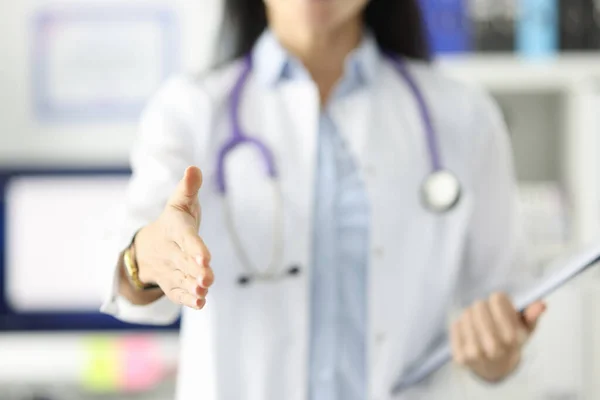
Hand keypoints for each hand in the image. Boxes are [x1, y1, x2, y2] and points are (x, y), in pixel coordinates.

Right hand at [134, 166, 213, 309]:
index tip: (205, 256)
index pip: (185, 237)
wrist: (149, 245)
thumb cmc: (174, 220)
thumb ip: (189, 187)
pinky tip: (199, 303)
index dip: (194, 246)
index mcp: (174, 228)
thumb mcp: (180, 202)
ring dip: (192, 286)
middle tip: (207, 278)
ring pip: (181, 279)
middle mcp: (170, 250)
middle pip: (183, 261)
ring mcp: (169, 268)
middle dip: (195, 270)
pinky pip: (176, 293)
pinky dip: (186, 300)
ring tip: (204, 291)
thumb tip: (194, 168)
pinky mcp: (170, 283)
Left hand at [450, 292, 545, 382]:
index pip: (497, 299)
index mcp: (513, 338)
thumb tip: (541, 304)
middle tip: (488, 313)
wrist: (496, 368)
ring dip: (472, 315)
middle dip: (484, 307)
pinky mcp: (460, 357)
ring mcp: (474, 354)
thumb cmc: (511, 342)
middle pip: (479, 306)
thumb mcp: (526, 329)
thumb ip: (532, 316)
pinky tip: (470, 332)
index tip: (501, 305)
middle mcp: (493, 348)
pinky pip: (455, 326)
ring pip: (466, 314)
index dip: (500, 300)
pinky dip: (461, 325)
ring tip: (479, 323)